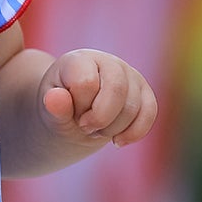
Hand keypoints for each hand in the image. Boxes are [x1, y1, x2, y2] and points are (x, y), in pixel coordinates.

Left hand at [38, 49, 157, 148]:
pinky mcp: (144, 92)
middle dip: (100, 119)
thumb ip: (54, 108)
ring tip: (96, 130)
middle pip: (117, 89)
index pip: (86, 83)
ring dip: (112, 129)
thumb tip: (55, 98)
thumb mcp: (51, 115)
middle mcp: (108, 61)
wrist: (74, 118)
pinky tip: (117, 141)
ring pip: (134, 106)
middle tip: (85, 127)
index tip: (71, 116)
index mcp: (79, 60)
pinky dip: (134, 133)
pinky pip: (150, 112)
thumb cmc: (61, 113)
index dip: (79, 108)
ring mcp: (129, 75)